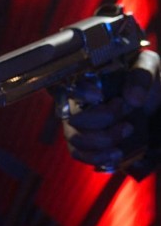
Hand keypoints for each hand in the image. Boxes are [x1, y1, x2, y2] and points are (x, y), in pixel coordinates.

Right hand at [62, 50, 160, 169]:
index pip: (73, 87)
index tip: (100, 96)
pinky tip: (117, 154)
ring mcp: (78, 126)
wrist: (152, 103)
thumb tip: (132, 99)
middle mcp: (76, 104)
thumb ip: (141, 77)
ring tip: (127, 132)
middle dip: (103, 120)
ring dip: (102, 141)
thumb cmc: (144, 83)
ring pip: (76, 139)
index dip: (82, 93)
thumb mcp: (149, 68)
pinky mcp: (84, 144)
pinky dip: (97, 157)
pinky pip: (79, 154)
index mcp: (88, 81)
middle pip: (74, 119)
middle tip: (128, 112)